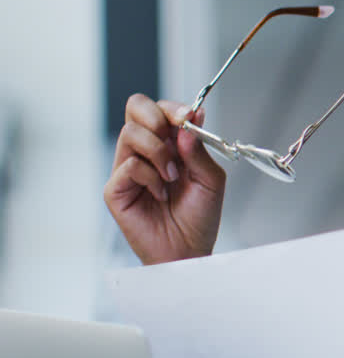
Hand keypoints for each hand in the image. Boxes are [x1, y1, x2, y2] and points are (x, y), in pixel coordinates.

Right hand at [104, 94, 225, 264]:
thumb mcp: (211, 179)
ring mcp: (128, 169)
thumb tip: (191, 119)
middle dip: (156, 116)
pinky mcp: (116, 188)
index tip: (189, 116)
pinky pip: (128, 165)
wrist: (189, 250)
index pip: (160, 109)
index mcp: (169, 145)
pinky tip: (160, 194)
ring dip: (158, 151)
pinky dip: (150, 177)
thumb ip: (199, 149)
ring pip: (131, 133)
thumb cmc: (199, 217)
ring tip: (172, 176)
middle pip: (135, 107)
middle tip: (173, 135)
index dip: (173, 107)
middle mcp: (146, 152)